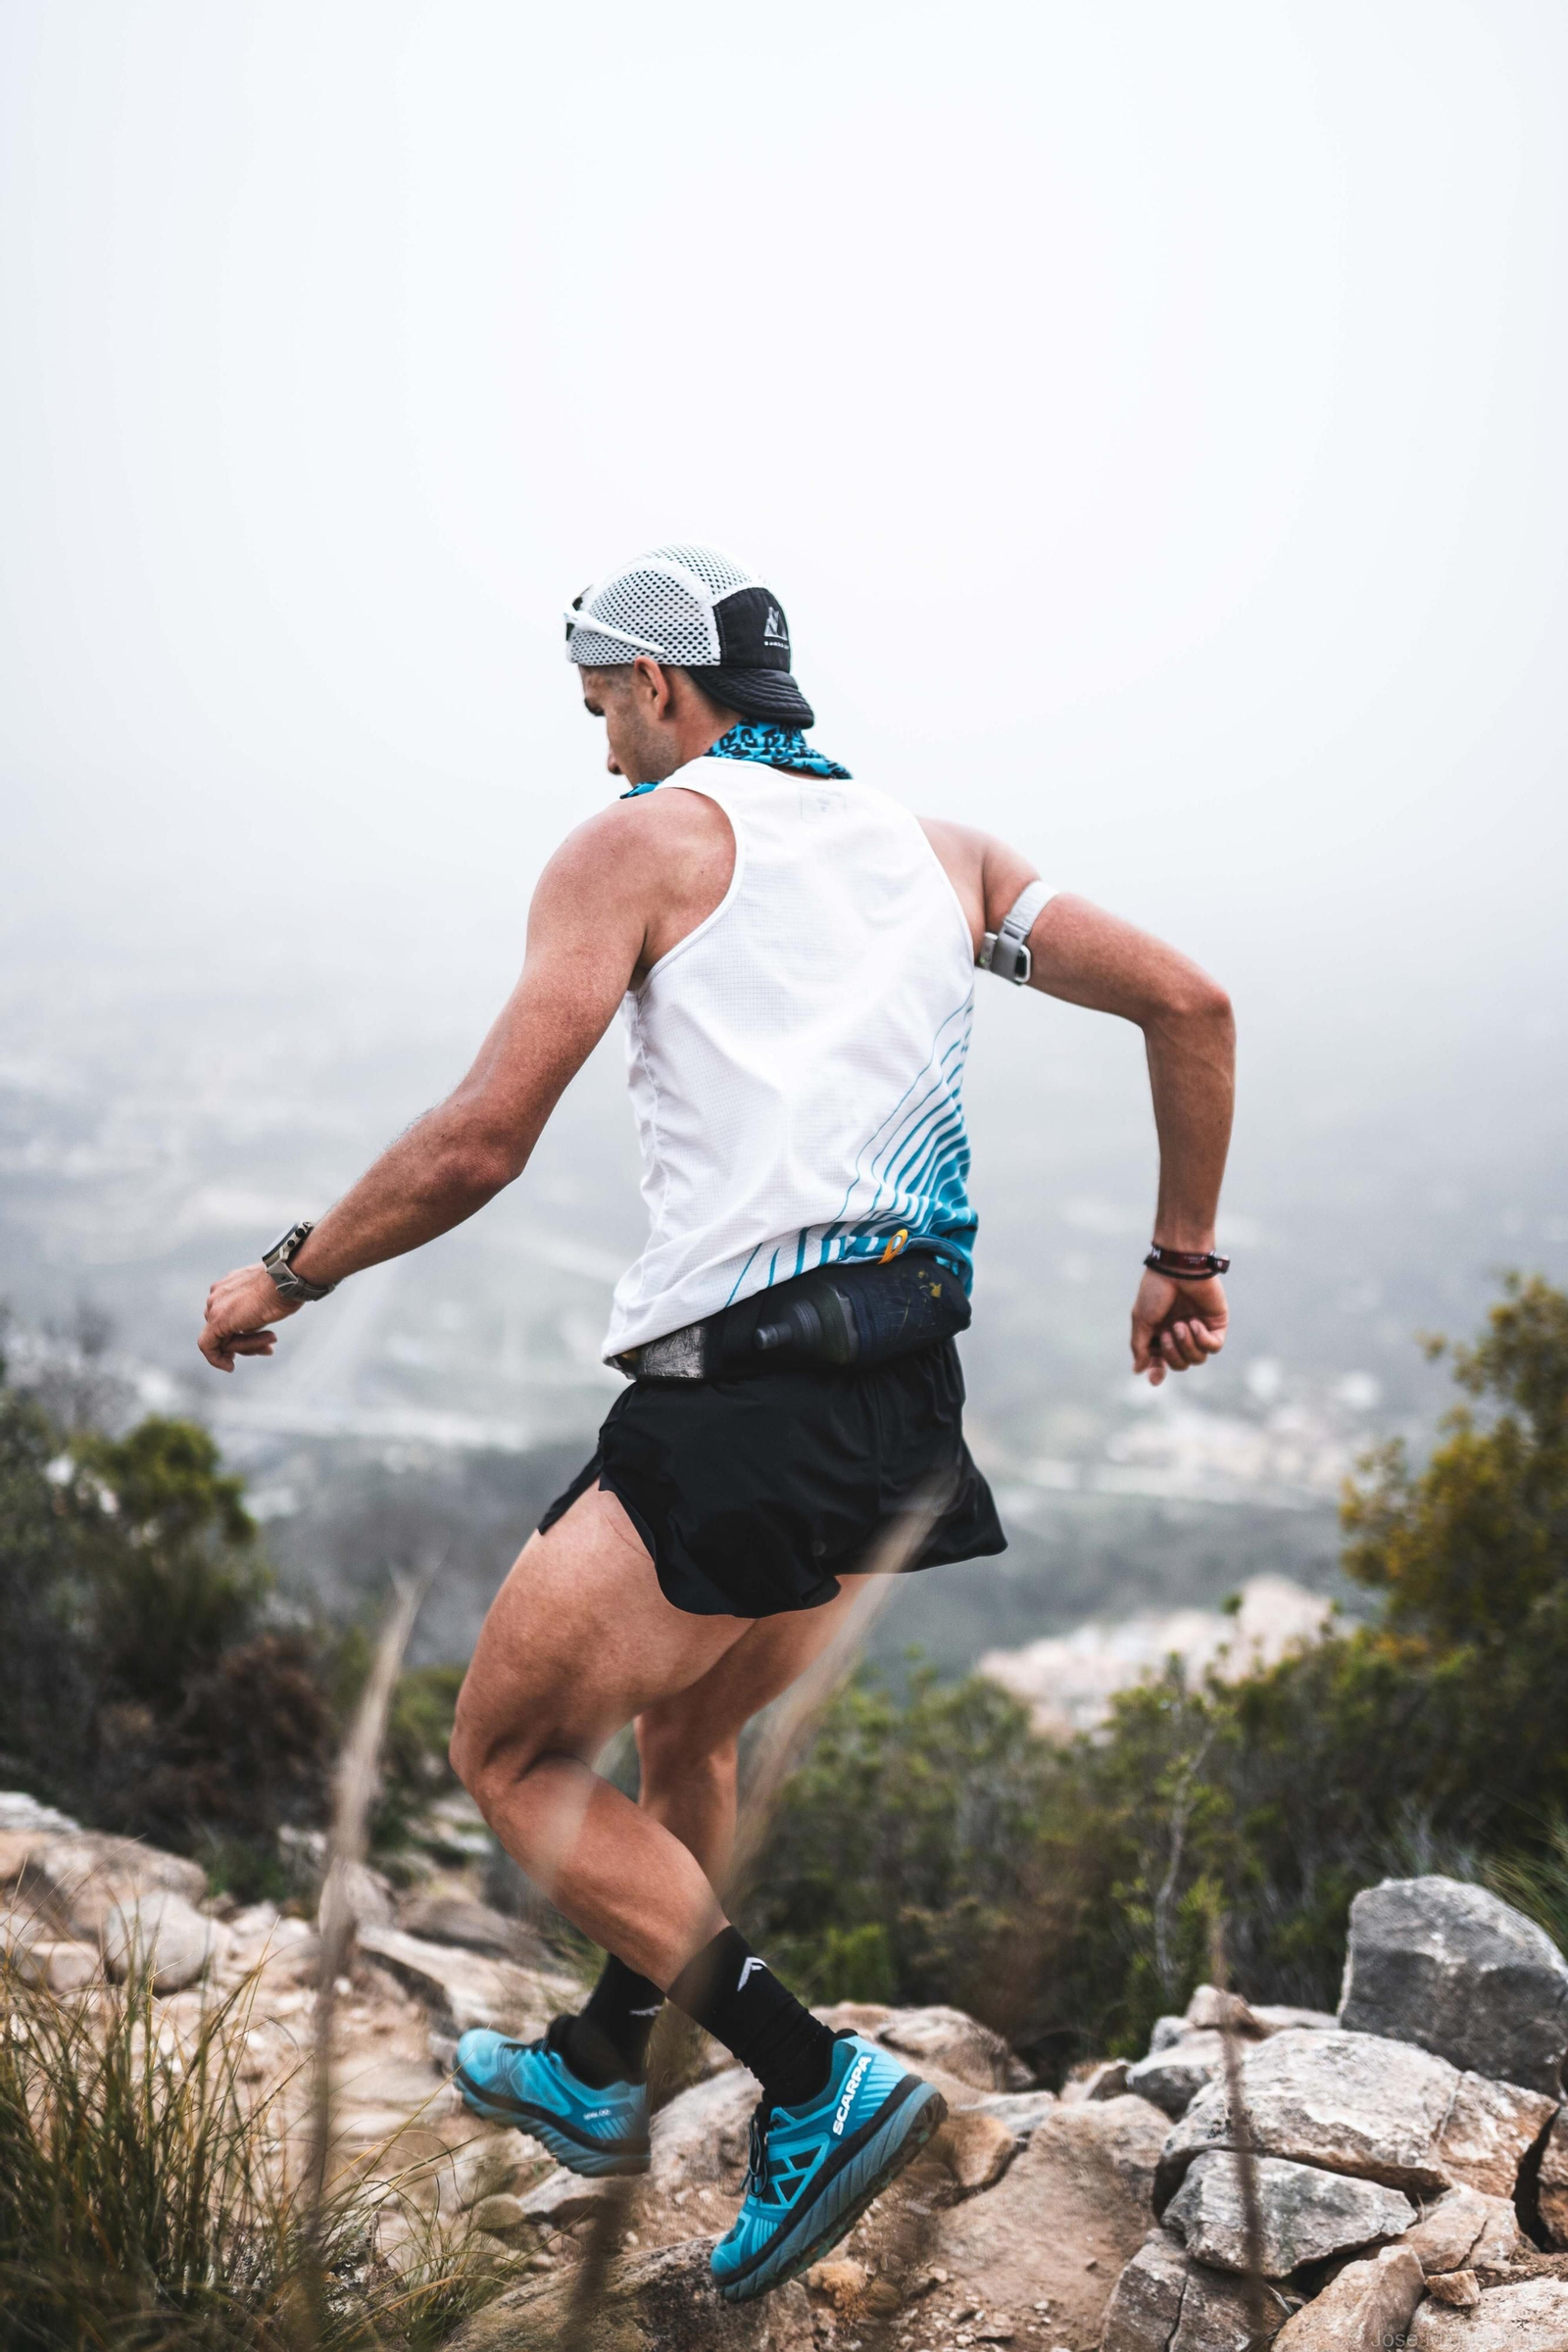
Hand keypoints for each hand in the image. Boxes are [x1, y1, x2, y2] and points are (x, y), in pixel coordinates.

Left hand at [198, 1263, 298, 1372]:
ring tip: (270, 1342)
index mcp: (229, 1286)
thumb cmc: (285, 1287)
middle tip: (268, 1349)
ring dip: (247, 1347)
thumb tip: (255, 1332)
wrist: (286, 1280)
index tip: (259, 1342)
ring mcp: (215, 1306)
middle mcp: (218, 1294)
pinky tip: (229, 1367)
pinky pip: (208, 1345)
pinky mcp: (217, 1321)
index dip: (245, 1333)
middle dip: (247, 1342)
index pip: (230, 1317)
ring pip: (222, 1338)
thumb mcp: (268, 1300)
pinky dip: (216, 1359)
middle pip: (225, 1329)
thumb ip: (254, 1314)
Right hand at [1130, 1270, 1227, 1386]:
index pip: (1161, 1362)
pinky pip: (1214, 1347)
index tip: (1154, 1377)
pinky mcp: (1216, 1324)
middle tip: (1166, 1333)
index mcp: (1161, 1333)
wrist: (1177, 1267)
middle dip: (1172, 1353)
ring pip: (1198, 1359)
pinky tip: (1195, 1323)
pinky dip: (1202, 1339)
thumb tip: (1138, 1370)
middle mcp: (1180, 1333)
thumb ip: (1140, 1346)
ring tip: (1181, 1324)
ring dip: (1187, 1345)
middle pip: (1181, 1364)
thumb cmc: (1156, 1290)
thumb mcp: (1141, 1319)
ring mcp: (1199, 1329)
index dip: (1158, 1371)